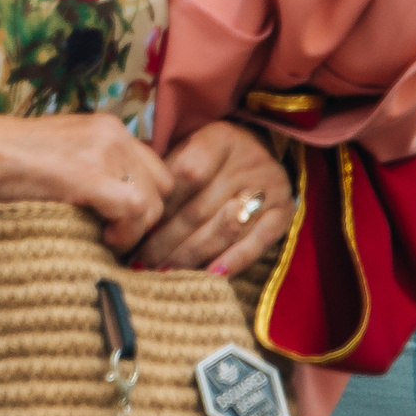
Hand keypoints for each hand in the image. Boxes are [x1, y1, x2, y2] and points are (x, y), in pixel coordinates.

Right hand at [0, 111, 172, 252]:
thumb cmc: (4, 165)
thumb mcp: (62, 158)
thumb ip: (94, 172)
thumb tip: (118, 213)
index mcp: (108, 129)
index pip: (156, 170)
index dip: (145, 203)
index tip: (122, 225)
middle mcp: (113, 134)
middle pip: (163, 186)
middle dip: (145, 218)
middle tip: (115, 236)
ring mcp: (104, 152)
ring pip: (154, 202)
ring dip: (135, 229)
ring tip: (106, 238)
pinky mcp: (89, 175)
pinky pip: (134, 209)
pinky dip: (125, 232)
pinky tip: (103, 238)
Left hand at [128, 120, 293, 273]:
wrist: (266, 150)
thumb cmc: (213, 157)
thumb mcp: (189, 148)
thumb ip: (165, 174)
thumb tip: (132, 214)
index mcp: (219, 139)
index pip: (185, 174)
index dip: (160, 206)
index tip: (136, 229)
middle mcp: (247, 161)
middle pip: (200, 208)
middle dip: (166, 240)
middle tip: (142, 261)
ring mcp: (269, 188)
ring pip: (224, 228)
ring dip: (191, 255)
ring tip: (165, 272)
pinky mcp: (283, 213)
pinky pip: (257, 242)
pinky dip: (233, 261)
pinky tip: (209, 275)